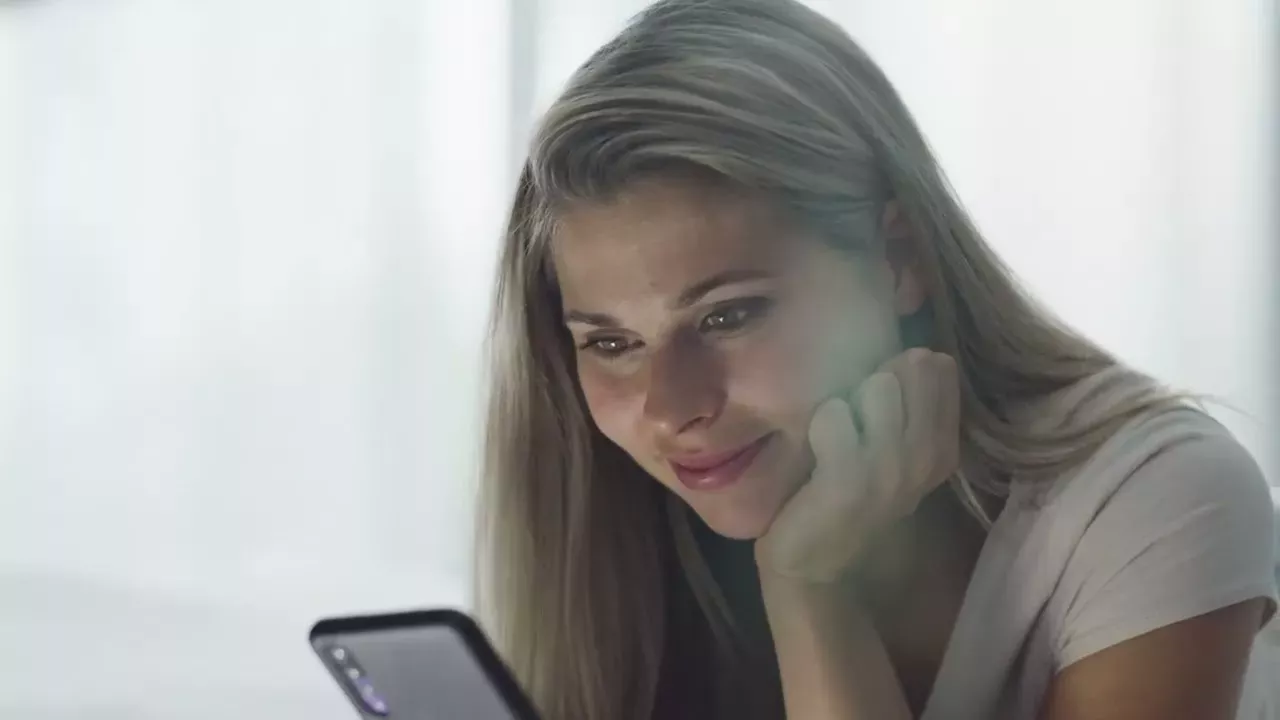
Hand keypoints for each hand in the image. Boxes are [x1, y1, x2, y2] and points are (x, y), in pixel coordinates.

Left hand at [755, 348, 960, 583]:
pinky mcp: (851, 481)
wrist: (812, 559)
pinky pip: (834, 415)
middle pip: (913, 370)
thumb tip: (921, 352)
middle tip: (854, 422)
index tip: (875, 404)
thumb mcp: (889, 447)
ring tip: (836, 437)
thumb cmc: (845, 491)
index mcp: (942, 448)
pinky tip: (818, 451)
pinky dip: (820, 424)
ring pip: (878, 387)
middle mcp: (926, 458)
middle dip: (876, 378)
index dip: (901, 369)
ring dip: (848, 401)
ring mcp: (892, 471)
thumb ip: (908, 402)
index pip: (940, 371)